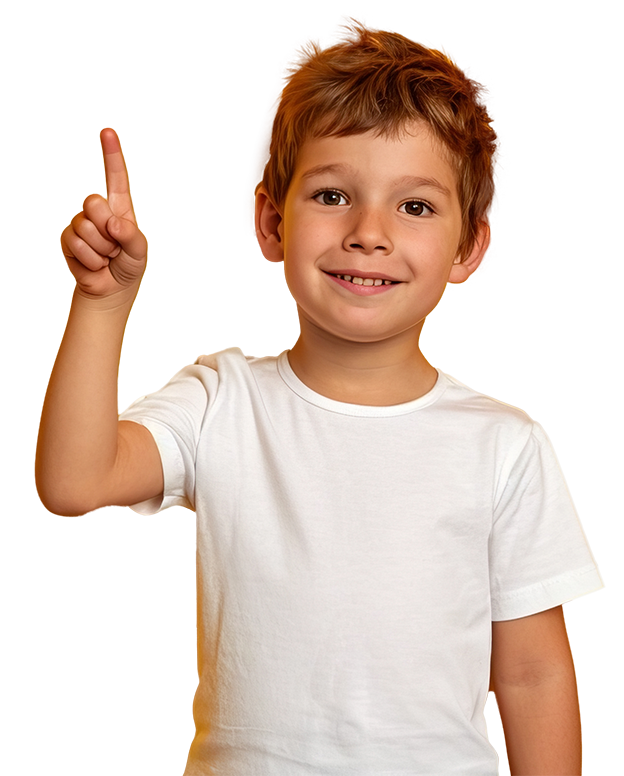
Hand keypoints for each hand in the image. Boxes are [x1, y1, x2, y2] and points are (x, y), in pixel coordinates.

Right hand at [61, 128, 146, 299]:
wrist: (111, 289)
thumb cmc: (128, 265)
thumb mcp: (139, 252)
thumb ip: (132, 236)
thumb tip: (114, 224)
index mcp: (119, 207)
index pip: (116, 177)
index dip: (111, 155)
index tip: (108, 132)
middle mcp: (98, 211)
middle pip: (93, 203)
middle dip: (106, 229)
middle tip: (115, 246)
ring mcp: (81, 224)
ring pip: (84, 227)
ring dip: (101, 250)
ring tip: (107, 257)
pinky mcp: (68, 240)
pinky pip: (76, 244)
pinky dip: (91, 260)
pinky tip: (96, 264)